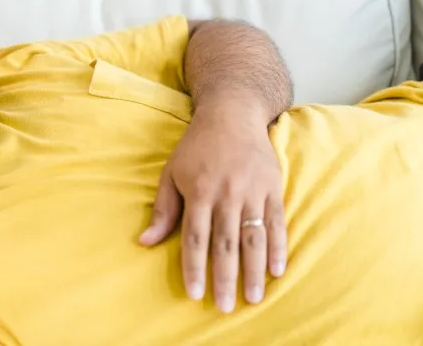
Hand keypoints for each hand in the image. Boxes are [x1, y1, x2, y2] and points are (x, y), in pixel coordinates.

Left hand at [139, 107, 286, 312]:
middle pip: (225, 243)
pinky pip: (276, 223)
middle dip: (224, 277)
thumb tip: (144, 242)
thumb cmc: (196, 147)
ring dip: (254, 271)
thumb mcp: (172, 172)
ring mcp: (252, 191)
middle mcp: (226, 193)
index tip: (195, 294)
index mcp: (198, 190)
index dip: (194, 267)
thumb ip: (163, 210)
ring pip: (253, 237)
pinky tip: (277, 271)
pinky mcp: (272, 188)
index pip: (195, 237)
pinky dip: (278, 248)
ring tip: (253, 298)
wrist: (231, 115)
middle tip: (224, 306)